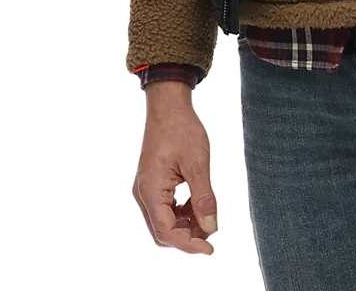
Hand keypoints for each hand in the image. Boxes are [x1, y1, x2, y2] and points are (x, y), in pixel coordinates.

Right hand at [132, 83, 219, 255]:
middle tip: (211, 230)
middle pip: (163, 231)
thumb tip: (211, 226)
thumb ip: (203, 197)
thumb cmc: (181, 130)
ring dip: (186, 224)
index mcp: (151, 190)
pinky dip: (182, 212)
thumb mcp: (197, 164)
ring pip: (165, 221)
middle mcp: (144, 193)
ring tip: (207, 215)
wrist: (169, 107)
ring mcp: (147, 189)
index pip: (166, 231)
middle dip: (188, 235)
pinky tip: (198, 205)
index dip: (188, 244)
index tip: (210, 248)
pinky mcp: (153, 184)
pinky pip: (165, 209)